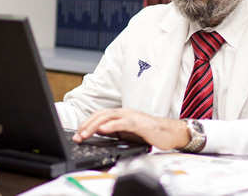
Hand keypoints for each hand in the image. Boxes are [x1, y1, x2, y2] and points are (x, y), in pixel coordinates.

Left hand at [72, 108, 190, 150]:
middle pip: (101, 115)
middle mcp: (124, 113)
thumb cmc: (150, 133)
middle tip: (78, 135)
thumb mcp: (128, 133)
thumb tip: (99, 133)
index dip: (87, 123)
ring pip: (108, 117)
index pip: (100, 116)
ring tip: (85, 133)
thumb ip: (115, 131)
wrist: (169, 133)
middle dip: (87, 125)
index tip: (78, 134)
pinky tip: (103, 129)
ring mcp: (131, 116)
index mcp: (121, 114)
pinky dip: (111, 125)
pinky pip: (123, 123)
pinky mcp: (139, 123)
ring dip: (94, 125)